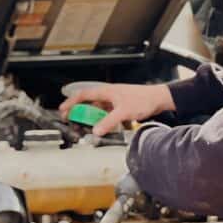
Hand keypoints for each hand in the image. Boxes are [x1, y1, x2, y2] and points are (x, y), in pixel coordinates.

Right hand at [59, 82, 174, 137]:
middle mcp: (109, 95)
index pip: (83, 95)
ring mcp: (115, 101)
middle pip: (89, 103)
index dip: (71, 102)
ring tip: (88, 127)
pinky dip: (103, 120)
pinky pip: (107, 114)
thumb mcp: (123, 112)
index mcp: (106, 91)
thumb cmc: (143, 99)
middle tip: (73, 122)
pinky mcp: (121, 107)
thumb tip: (95, 131)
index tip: (63, 110)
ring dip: (92, 118)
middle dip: (79, 112)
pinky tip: (105, 127)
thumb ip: (108, 122)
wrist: (159, 99)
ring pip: (98, 109)